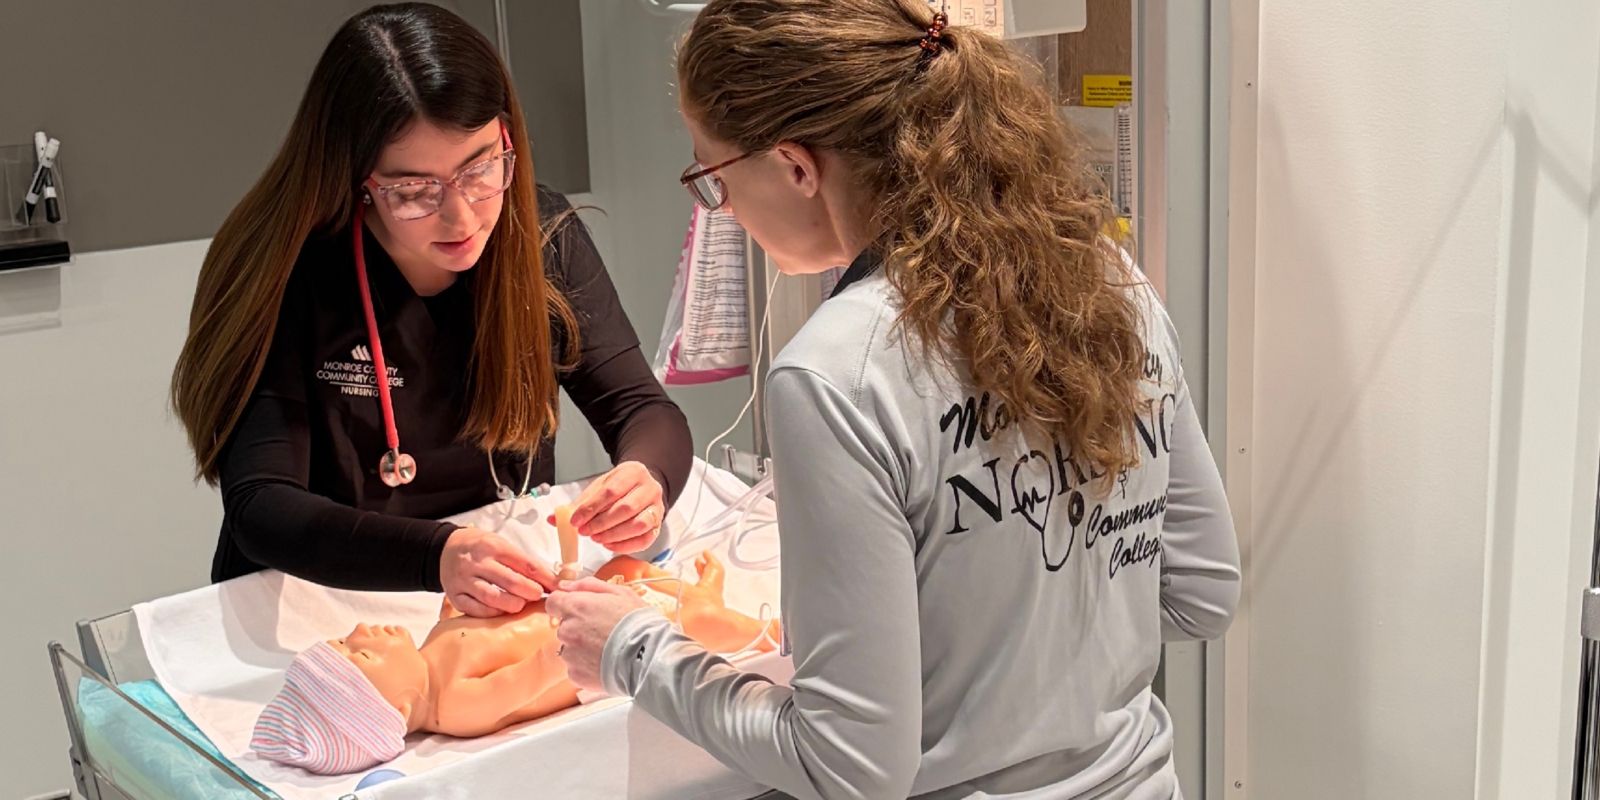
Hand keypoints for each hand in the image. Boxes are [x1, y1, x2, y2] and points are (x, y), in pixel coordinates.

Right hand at [440, 527, 557, 617]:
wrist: (444, 549)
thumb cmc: (480, 547)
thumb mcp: (501, 545)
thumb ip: (523, 563)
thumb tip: (551, 582)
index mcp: (493, 547)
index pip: (526, 564)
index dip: (545, 578)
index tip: (558, 588)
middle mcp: (477, 563)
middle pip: (511, 582)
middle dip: (531, 592)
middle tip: (540, 597)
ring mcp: (464, 581)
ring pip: (493, 598)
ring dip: (513, 605)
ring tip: (521, 605)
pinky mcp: (455, 596)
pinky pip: (476, 610)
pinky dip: (493, 613)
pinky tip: (502, 611)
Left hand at [546, 578, 650, 690]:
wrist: (648, 657)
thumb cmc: (638, 623)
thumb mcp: (620, 593)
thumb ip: (589, 585)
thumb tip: (567, 586)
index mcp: (576, 606)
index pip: (553, 602)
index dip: (565, 605)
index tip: (578, 610)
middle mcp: (568, 630)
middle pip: (563, 626)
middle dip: (578, 627)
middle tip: (602, 631)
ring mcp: (570, 655)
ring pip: (569, 648)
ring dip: (582, 648)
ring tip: (607, 649)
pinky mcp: (576, 675)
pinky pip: (576, 668)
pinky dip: (587, 666)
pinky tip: (605, 663)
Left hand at [566, 462, 664, 553]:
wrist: (640, 487)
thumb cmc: (618, 488)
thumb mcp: (599, 488)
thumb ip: (578, 504)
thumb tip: (554, 519)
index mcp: (632, 472)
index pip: (611, 491)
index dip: (591, 508)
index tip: (575, 521)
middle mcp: (649, 488)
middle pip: (626, 508)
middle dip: (601, 523)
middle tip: (584, 532)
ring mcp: (657, 507)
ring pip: (638, 525)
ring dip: (613, 535)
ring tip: (596, 538)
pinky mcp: (659, 525)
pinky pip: (645, 539)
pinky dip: (625, 546)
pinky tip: (609, 545)